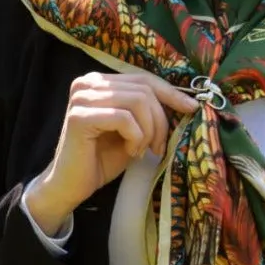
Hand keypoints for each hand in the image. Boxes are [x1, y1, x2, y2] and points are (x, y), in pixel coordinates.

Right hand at [26, 71, 198, 232]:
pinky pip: (124, 119)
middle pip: (145, 89)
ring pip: (138, 101)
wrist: (72, 186)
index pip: (144, 79)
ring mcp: (82, 97)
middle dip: (160, 120)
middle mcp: (88, 83)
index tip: (192, 108)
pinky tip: (129, 152)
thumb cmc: (102, 159)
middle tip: (158, 147)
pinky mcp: (80, 116)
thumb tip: (185, 101)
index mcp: (100, 81)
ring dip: (149, 131)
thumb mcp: (133, 129)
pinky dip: (136, 138)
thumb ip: (148, 111)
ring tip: (141, 150)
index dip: (171, 93)